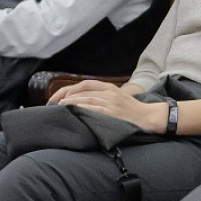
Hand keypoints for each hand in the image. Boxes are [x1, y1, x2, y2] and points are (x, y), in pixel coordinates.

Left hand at [49, 81, 166, 132]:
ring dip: (71, 103)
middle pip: (82, 91)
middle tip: (53, 103)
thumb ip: (103, 96)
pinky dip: (81, 109)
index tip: (57, 96)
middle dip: (65, 96)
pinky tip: (73, 112)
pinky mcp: (112, 113)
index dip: (69, 89)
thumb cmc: (132, 109)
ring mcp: (110, 102)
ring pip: (85, 99)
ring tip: (59, 107)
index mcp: (109, 87)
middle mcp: (108, 92)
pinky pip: (93, 109)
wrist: (148, 116)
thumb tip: (82, 101)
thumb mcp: (118, 96)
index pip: (84, 84)